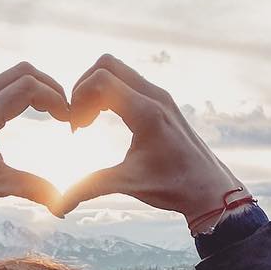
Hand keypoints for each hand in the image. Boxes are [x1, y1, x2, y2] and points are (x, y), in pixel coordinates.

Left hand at [0, 63, 70, 237]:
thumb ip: (32, 188)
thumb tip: (63, 202)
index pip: (28, 88)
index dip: (56, 99)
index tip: (68, 121)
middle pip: (22, 72)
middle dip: (50, 88)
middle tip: (64, 112)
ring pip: (8, 76)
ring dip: (33, 88)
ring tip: (50, 113)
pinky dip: (17, 93)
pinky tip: (26, 115)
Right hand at [55, 55, 242, 224]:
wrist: (210, 188)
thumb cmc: (174, 187)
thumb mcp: (129, 184)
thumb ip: (91, 187)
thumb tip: (60, 204)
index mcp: (146, 113)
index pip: (101, 80)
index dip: (78, 98)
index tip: (75, 128)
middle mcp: (155, 96)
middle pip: (107, 65)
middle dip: (84, 87)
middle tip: (78, 119)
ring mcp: (161, 96)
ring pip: (118, 71)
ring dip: (97, 90)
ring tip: (89, 121)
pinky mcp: (163, 102)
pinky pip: (129, 82)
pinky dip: (111, 93)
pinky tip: (105, 120)